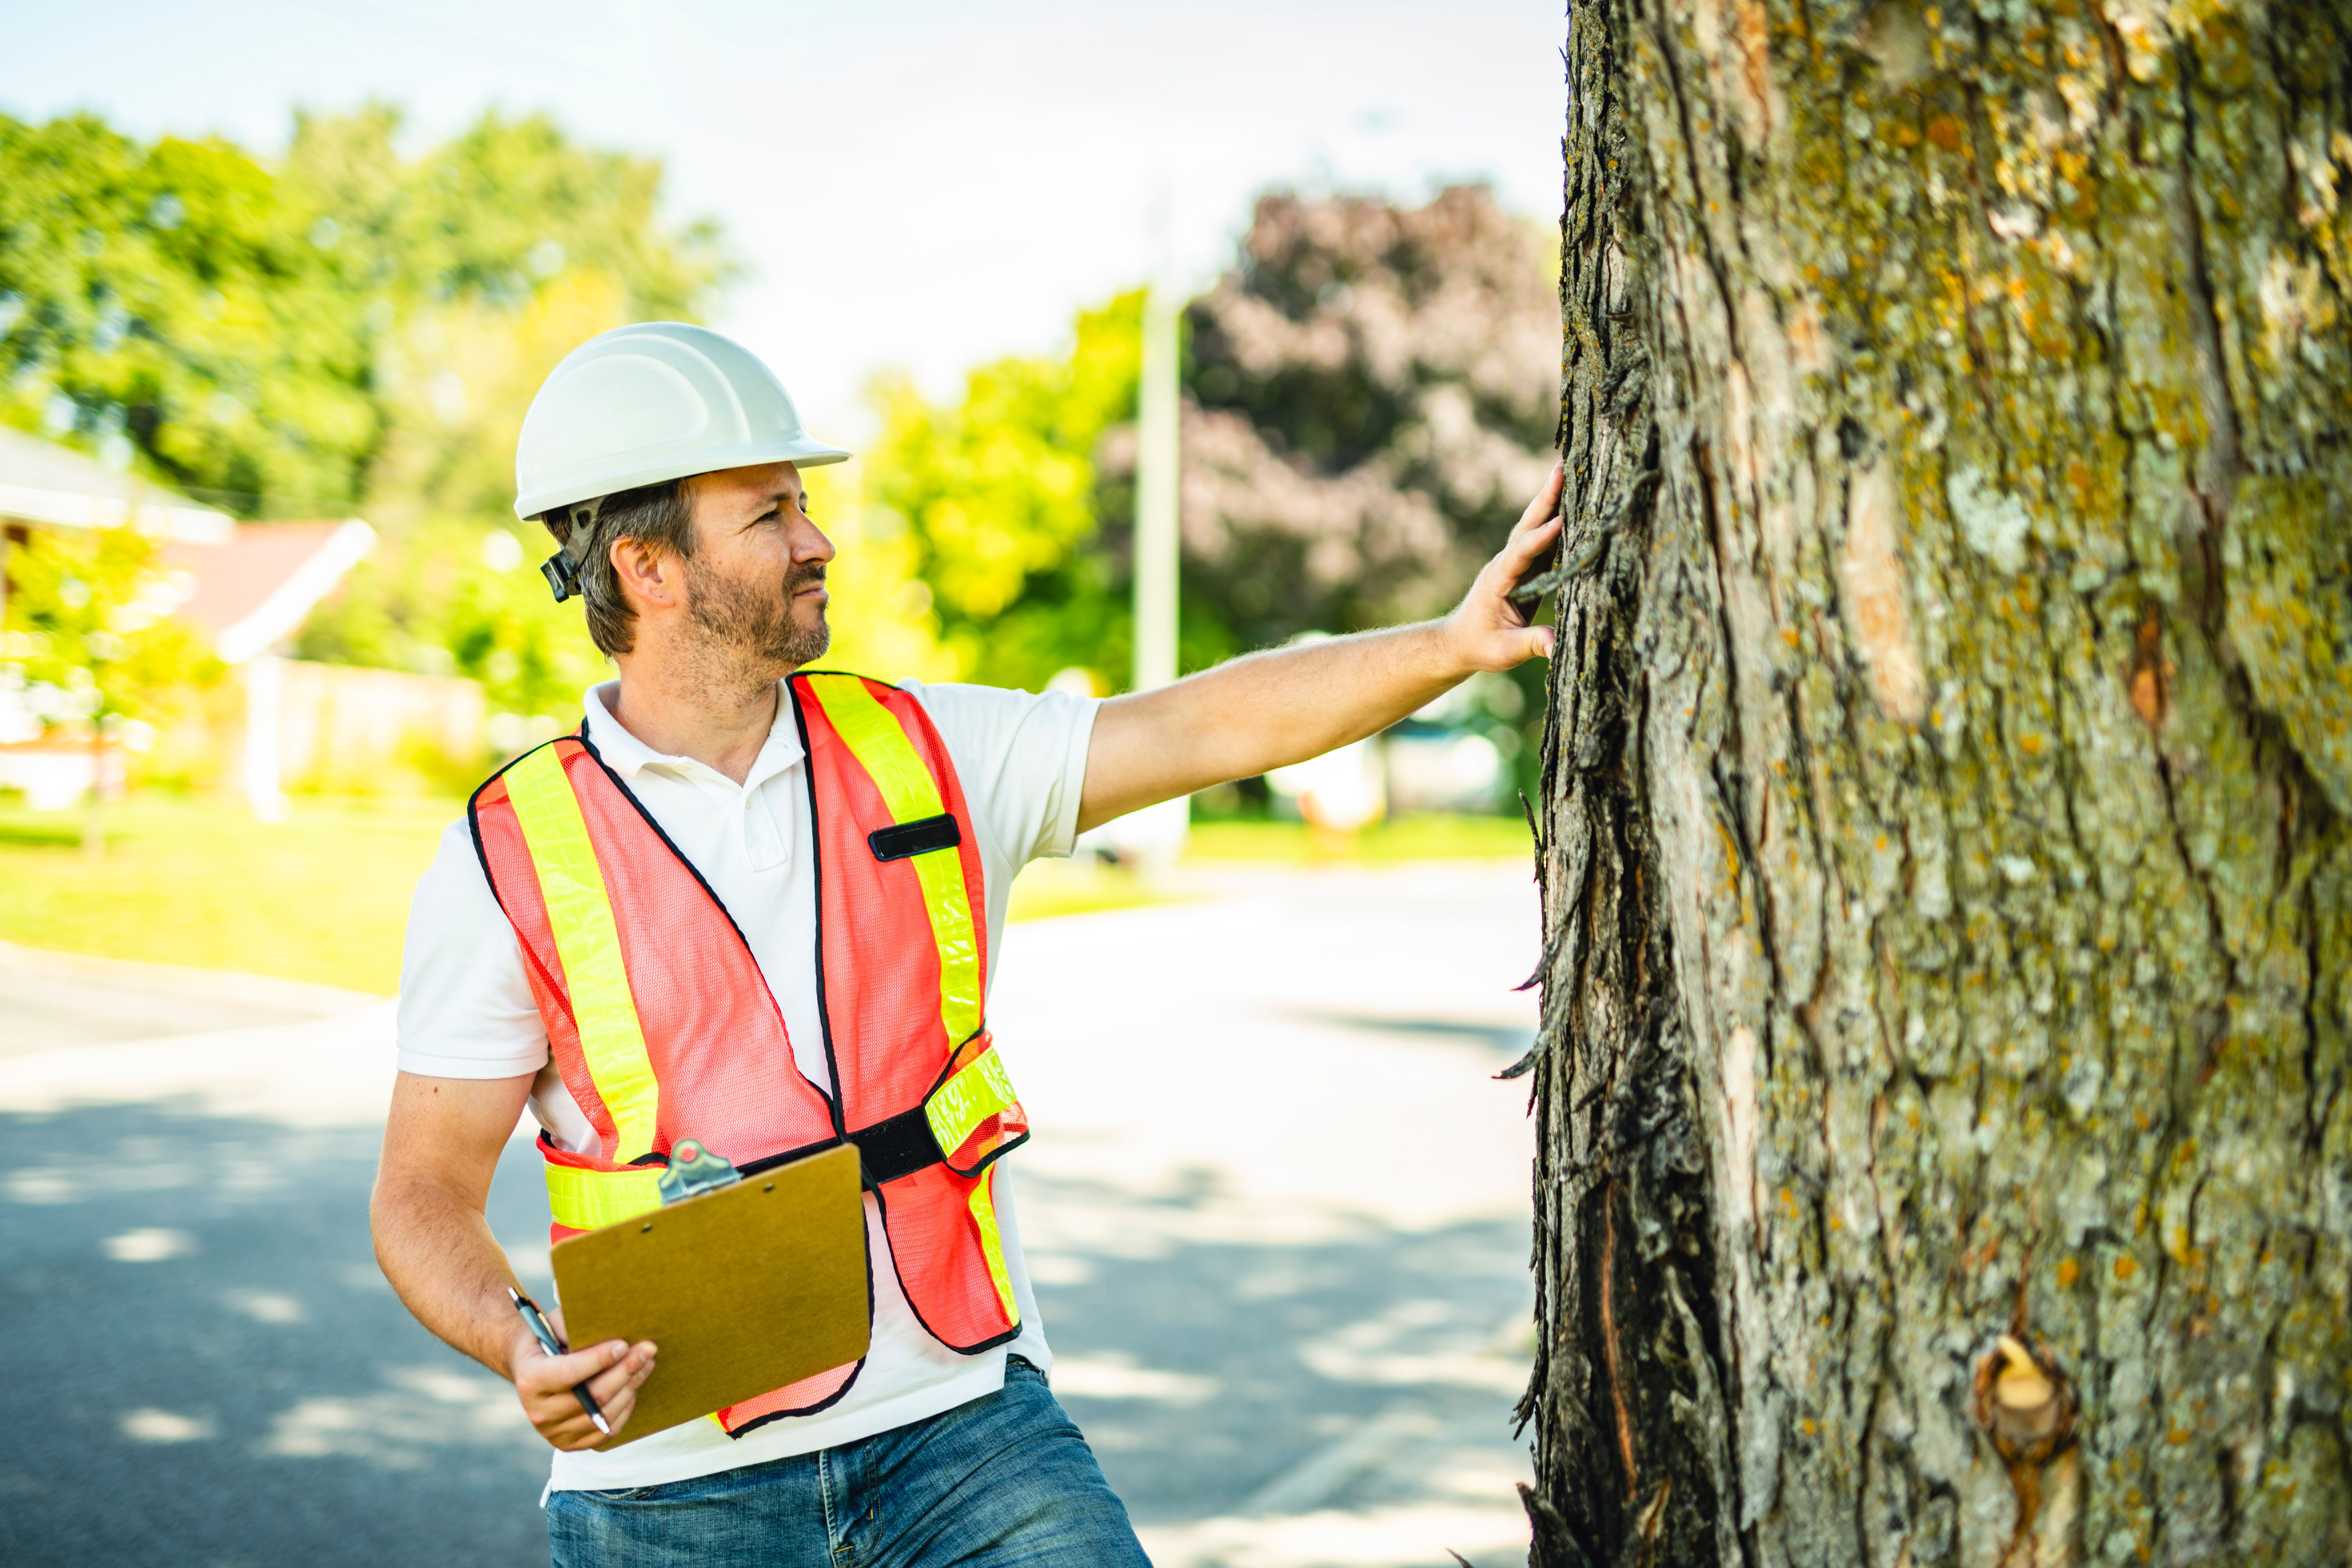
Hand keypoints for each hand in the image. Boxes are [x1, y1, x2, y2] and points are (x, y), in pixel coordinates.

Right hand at [512, 1310, 656, 1450]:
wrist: (529, 1369)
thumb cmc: (547, 1340)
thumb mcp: (552, 1325)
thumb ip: (574, 1327)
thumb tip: (611, 1329)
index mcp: (531, 1380)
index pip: (569, 1373)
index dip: (598, 1359)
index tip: (624, 1344)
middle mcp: (540, 1412)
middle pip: (593, 1397)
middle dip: (625, 1370)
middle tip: (648, 1349)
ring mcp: (554, 1433)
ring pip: (604, 1414)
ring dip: (631, 1387)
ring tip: (647, 1363)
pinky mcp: (569, 1444)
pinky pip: (606, 1431)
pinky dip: (625, 1409)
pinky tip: (633, 1386)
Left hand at [1444, 461, 1564, 670]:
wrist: (1460, 641)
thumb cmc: (1481, 645)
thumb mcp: (1504, 651)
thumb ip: (1530, 645)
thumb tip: (1554, 646)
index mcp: (1499, 579)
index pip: (1521, 553)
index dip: (1541, 538)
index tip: (1560, 521)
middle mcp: (1505, 563)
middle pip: (1527, 526)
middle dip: (1545, 499)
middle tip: (1561, 469)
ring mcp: (1514, 562)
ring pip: (1534, 526)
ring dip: (1551, 500)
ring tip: (1568, 472)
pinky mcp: (1524, 566)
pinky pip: (1541, 538)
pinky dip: (1555, 518)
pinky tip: (1573, 503)